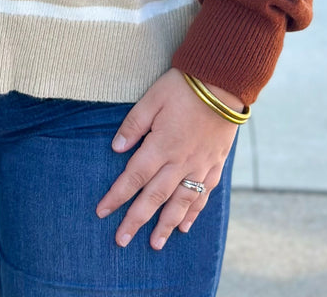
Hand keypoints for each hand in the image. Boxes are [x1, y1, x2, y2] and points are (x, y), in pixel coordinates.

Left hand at [96, 67, 239, 249]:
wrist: (223, 83)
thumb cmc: (184, 87)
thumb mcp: (152, 98)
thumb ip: (134, 124)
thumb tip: (116, 148)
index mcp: (161, 145)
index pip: (134, 177)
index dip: (117, 196)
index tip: (102, 212)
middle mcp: (180, 162)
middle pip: (154, 197)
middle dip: (136, 220)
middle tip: (121, 240)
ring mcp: (199, 167)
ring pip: (180, 203)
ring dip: (165, 226)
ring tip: (154, 244)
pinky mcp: (214, 166)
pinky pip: (203, 196)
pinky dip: (193, 213)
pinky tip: (184, 226)